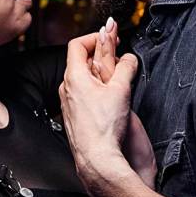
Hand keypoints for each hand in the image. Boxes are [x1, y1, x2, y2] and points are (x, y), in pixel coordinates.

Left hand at [59, 21, 138, 196]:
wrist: (97, 159)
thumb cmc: (105, 128)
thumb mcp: (121, 89)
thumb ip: (125, 66)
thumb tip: (128, 56)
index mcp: (75, 77)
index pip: (78, 44)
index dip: (95, 37)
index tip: (110, 38)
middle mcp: (67, 88)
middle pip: (80, 60)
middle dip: (100, 54)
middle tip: (117, 54)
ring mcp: (68, 103)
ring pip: (82, 79)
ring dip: (99, 73)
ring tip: (116, 77)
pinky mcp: (73, 116)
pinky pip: (83, 95)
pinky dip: (96, 89)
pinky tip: (109, 99)